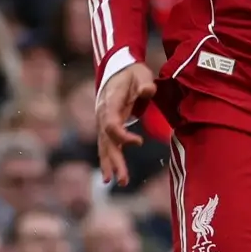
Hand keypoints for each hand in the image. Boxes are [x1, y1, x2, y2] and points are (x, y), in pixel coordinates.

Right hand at [97, 62, 156, 187]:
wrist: (117, 69)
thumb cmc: (131, 73)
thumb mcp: (141, 74)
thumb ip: (144, 83)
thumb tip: (148, 91)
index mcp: (110, 103)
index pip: (111, 124)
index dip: (122, 136)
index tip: (139, 142)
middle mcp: (102, 115)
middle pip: (107, 141)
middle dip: (114, 161)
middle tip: (122, 179)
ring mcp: (102, 122)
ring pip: (105, 146)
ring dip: (111, 165)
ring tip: (120, 182)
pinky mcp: (107, 127)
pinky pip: (106, 146)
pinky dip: (108, 160)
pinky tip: (110, 176)